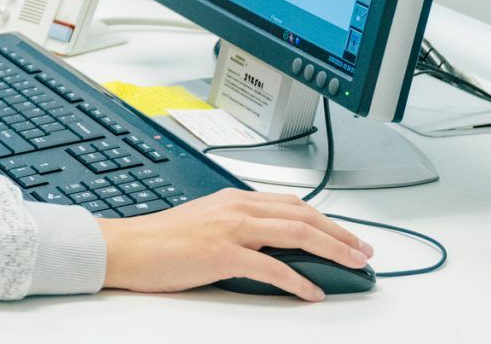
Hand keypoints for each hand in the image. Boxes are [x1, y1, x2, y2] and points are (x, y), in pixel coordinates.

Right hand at [97, 189, 370, 300]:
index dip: (326, 220)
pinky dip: (298, 281)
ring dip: (332, 249)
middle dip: (340, 233)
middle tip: (363, 250)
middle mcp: (237, 208)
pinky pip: (272, 268)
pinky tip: (312, 291)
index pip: (292, 205)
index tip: (345, 235)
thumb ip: (238, 228)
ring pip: (296, 234)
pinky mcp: (222, 254)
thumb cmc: (159, 241)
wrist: (126, 247)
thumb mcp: (205, 223)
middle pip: (303, 216)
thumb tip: (269, 247)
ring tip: (353, 265)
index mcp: (234, 199)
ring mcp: (231, 229)